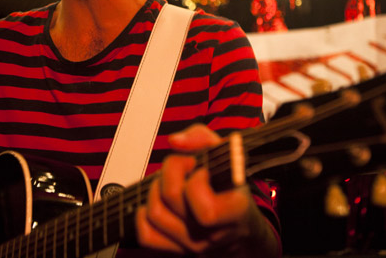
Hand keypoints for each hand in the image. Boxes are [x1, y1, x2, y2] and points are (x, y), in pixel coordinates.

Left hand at [135, 124, 276, 256]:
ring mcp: (193, 246)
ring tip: (171, 182)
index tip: (203, 170)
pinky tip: (159, 202)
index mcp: (235, 213)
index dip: (197, 181)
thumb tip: (175, 142)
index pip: (206, 209)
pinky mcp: (176, 250)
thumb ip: (203, 139)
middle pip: (172, 198)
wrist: (241, 228)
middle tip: (183, 167)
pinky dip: (144, 214)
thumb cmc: (233, 188)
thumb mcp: (229, 155)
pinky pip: (146, 235)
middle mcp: (213, 235)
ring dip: (156, 189)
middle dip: (171, 171)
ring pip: (155, 213)